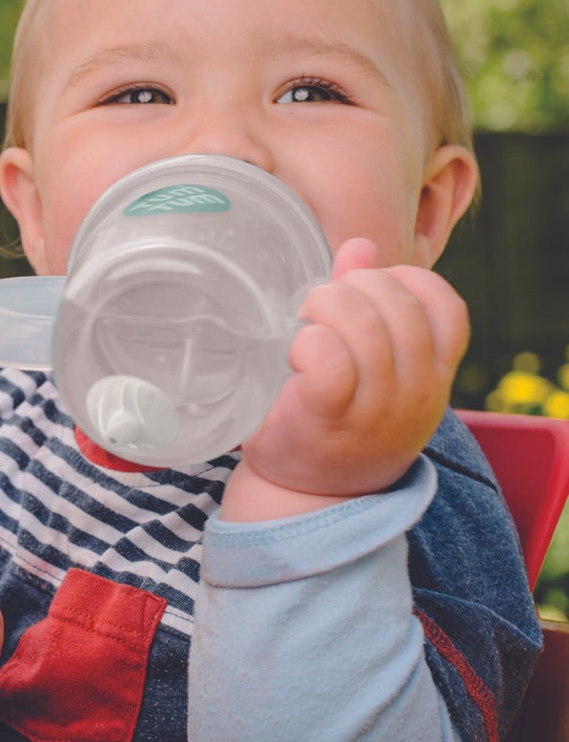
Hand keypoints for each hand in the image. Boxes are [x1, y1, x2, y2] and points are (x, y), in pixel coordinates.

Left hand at [224, 238, 469, 518]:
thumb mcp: (370, 365)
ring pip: (361, 325)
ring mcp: (376, 409)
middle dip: (350, 288)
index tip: (365, 292)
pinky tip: (294, 354)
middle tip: (318, 307)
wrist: (308, 495)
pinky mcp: (328, 417)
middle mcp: (417, 391)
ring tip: (303, 325)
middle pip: (397, 304)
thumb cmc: (339, 419)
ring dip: (322, 308)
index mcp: (434, 373)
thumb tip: (361, 246)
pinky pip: (328, 358)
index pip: (446, 306)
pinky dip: (307, 342)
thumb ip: (367, 302)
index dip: (404, 281)